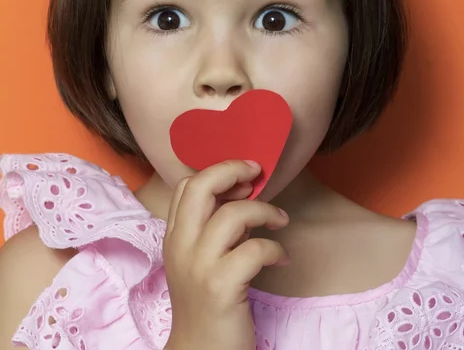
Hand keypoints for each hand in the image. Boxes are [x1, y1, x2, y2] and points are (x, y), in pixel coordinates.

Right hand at [163, 159, 289, 349]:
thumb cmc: (206, 301)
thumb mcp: (200, 258)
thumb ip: (213, 226)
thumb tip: (243, 192)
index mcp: (174, 236)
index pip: (186, 185)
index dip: (217, 172)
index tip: (243, 179)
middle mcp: (181, 245)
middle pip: (201, 186)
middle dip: (233, 170)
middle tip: (257, 174)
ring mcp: (199, 265)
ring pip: (233, 214)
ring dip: (265, 210)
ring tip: (280, 221)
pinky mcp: (221, 287)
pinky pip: (255, 250)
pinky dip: (276, 249)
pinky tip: (281, 258)